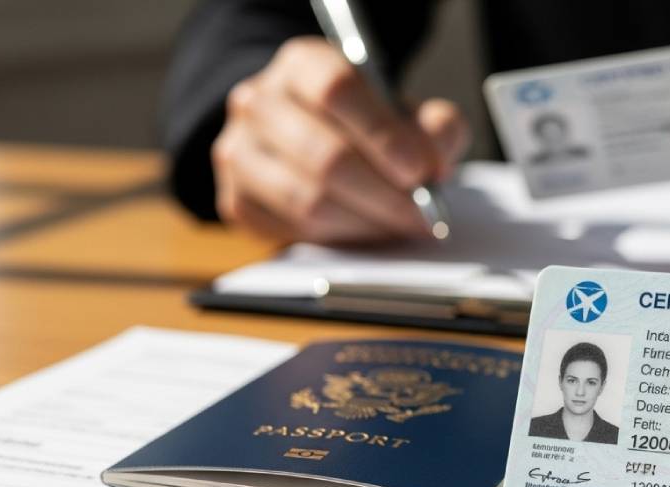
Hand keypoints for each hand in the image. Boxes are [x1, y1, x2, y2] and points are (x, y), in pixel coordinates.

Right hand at [211, 37, 469, 244]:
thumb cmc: (364, 124)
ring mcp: (238, 152)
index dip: (382, 135)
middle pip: (324, 156)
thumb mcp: (406, 111)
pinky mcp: (236, 200)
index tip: (419, 172)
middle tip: (421, 214)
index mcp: (301, 64)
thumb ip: (434, 127)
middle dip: (383, 194)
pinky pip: (294, 231)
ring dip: (366, 222)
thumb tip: (434, 166)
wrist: (309, 137)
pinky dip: (340, 238)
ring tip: (400, 224)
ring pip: (308, 201)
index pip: (336, 91)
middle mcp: (258, 102)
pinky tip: (366, 229)